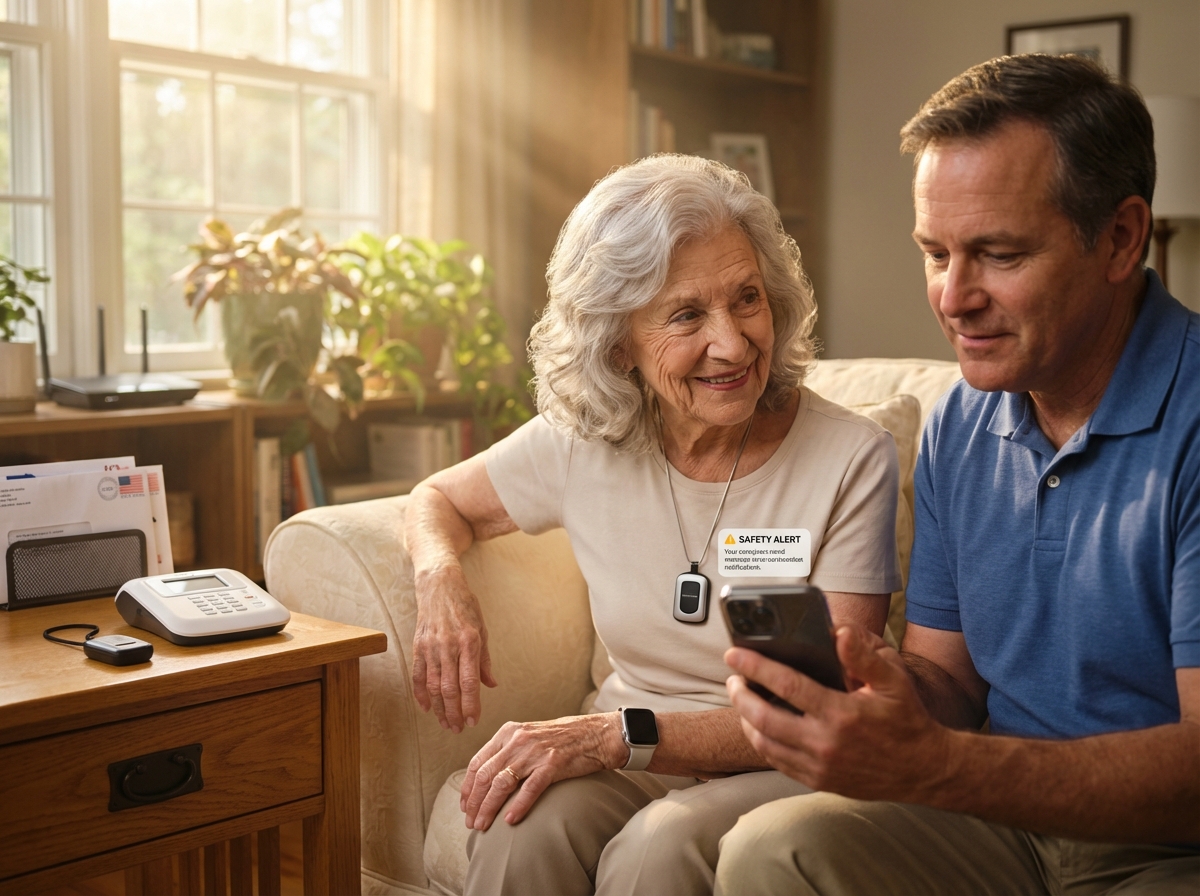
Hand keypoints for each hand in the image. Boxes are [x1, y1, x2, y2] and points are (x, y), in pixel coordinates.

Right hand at [411, 565, 496, 731]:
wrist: (439, 585)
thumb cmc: (465, 606)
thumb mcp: (483, 629)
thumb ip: (485, 660)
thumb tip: (491, 685)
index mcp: (469, 642)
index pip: (469, 681)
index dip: (471, 704)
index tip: (474, 721)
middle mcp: (449, 646)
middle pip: (449, 688)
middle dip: (454, 713)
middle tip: (459, 729)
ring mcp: (431, 646)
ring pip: (433, 686)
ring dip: (439, 708)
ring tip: (446, 723)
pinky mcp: (418, 646)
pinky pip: (418, 675)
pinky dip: (421, 694)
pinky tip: (426, 708)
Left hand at [460, 713, 626, 830]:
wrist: (597, 734)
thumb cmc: (563, 738)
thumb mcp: (529, 736)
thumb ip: (509, 751)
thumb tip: (488, 778)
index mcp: (508, 732)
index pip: (478, 761)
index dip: (467, 787)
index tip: (463, 805)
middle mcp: (518, 739)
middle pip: (486, 775)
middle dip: (474, 802)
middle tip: (470, 822)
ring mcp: (535, 752)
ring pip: (502, 783)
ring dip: (489, 807)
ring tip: (482, 826)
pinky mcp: (553, 764)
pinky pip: (530, 788)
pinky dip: (518, 806)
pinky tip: (510, 821)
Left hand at [724, 624, 952, 801]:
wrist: (924, 770)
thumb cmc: (907, 720)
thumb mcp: (894, 681)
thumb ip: (864, 656)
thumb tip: (839, 632)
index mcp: (841, 714)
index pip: (787, 685)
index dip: (756, 666)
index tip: (735, 653)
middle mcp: (825, 743)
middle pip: (763, 717)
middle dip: (740, 694)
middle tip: (733, 677)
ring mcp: (819, 766)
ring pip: (764, 742)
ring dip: (745, 718)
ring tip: (742, 697)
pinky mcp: (818, 780)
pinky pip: (776, 761)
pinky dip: (760, 741)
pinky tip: (758, 724)